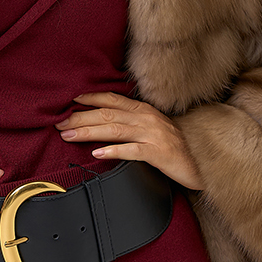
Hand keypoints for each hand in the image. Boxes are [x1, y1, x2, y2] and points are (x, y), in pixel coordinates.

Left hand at [55, 92, 203, 190]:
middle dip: (80, 117)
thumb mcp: (153, 129)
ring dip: (89, 132)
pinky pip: (132, 151)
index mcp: (145, 111)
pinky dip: (113, 151)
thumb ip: (132, 123)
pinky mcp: (158, 153)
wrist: (202, 163)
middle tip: (59, 123)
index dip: (90, 98)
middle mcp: (147, 119)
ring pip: (115, 129)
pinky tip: (97, 153)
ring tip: (68, 136)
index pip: (113, 99)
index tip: (69, 101)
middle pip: (107, 114)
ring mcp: (153, 135)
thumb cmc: (175, 148)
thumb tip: (104, 124)